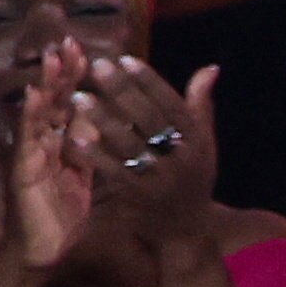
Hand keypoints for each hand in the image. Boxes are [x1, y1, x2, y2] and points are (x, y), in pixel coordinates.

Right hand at [7, 41, 95, 268]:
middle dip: (60, 71)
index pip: (69, 103)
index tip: (88, 50)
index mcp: (60, 143)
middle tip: (69, 40)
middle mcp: (42, 143)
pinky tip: (34, 94)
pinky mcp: (22, 169)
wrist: (41, 250)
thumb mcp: (83, 175)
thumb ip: (91, 147)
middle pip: (52, 101)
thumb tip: (105, 121)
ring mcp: (30, 154)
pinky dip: (30, 115)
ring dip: (45, 83)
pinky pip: (27, 139)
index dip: (76, 78)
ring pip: (38, 113)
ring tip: (52, 56)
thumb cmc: (60, 213)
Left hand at [71, 56, 220, 248]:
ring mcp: (161, 179)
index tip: (125, 59)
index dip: (149, 81)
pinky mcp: (140, 197)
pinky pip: (114, 172)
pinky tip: (75, 138)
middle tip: (97, 67)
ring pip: (129, 144)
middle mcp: (182, 157)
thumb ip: (200, 104)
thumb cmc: (193, 176)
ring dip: (102, 119)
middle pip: (149, 119)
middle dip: (122, 91)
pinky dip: (95, 155)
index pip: (172, 104)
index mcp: (198, 139)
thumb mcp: (205, 141)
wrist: (188, 226)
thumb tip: (210, 68)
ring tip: (79, 97)